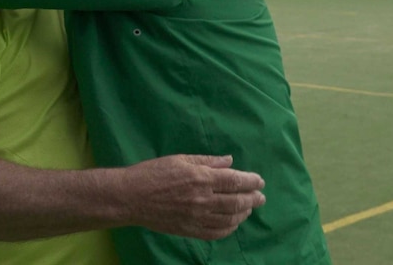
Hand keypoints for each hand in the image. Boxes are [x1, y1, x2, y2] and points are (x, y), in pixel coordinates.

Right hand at [122, 154, 264, 239]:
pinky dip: (229, 228)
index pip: (235, 181)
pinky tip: (233, 223)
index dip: (251, 181)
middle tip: (261, 196)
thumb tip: (229, 161)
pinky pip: (216, 233)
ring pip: (230, 218)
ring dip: (244, 213)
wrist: (131, 197)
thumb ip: (207, 161)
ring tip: (249, 208)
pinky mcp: (190, 230)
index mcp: (201, 177)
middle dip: (253, 198)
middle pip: (237, 201)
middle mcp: (203, 199)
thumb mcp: (180, 159)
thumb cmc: (153, 173)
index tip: (259, 181)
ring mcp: (197, 217)